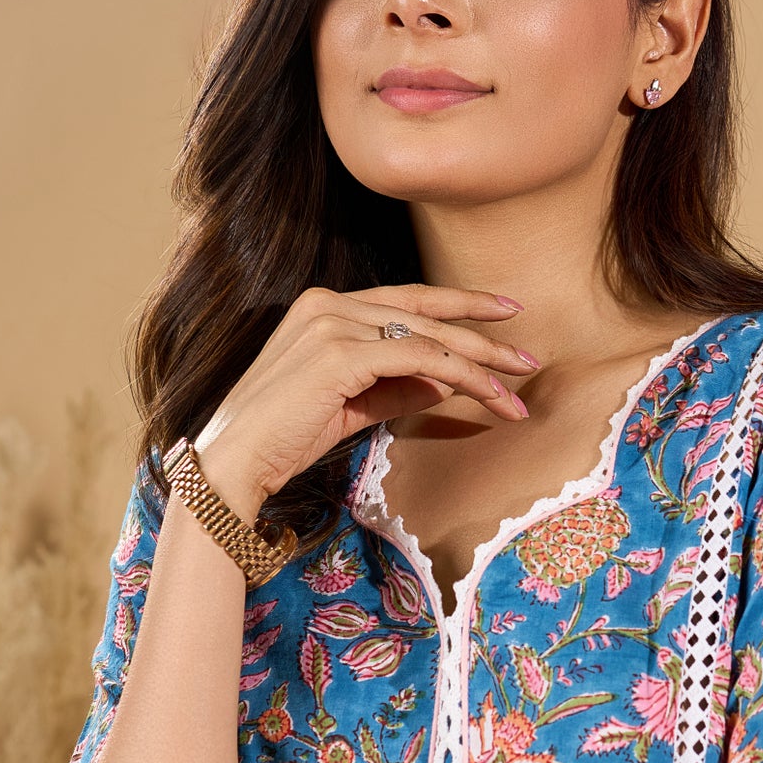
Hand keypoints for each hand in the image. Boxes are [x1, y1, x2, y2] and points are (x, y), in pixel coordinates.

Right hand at [189, 283, 539, 507]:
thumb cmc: (284, 438)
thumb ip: (396, 387)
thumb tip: (447, 382)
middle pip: (424, 313)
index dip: (459, 306)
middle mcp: (328, 303)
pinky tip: (483, 394)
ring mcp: (332, 323)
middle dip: (483, 336)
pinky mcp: (339, 353)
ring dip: (479, 365)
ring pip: (427, 337)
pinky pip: (417, 359)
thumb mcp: (351, 405)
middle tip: (528, 359)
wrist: (234, 462)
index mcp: (325, 306)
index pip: (407, 300)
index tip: (505, 315)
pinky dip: (456, 376)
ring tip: (515, 391)